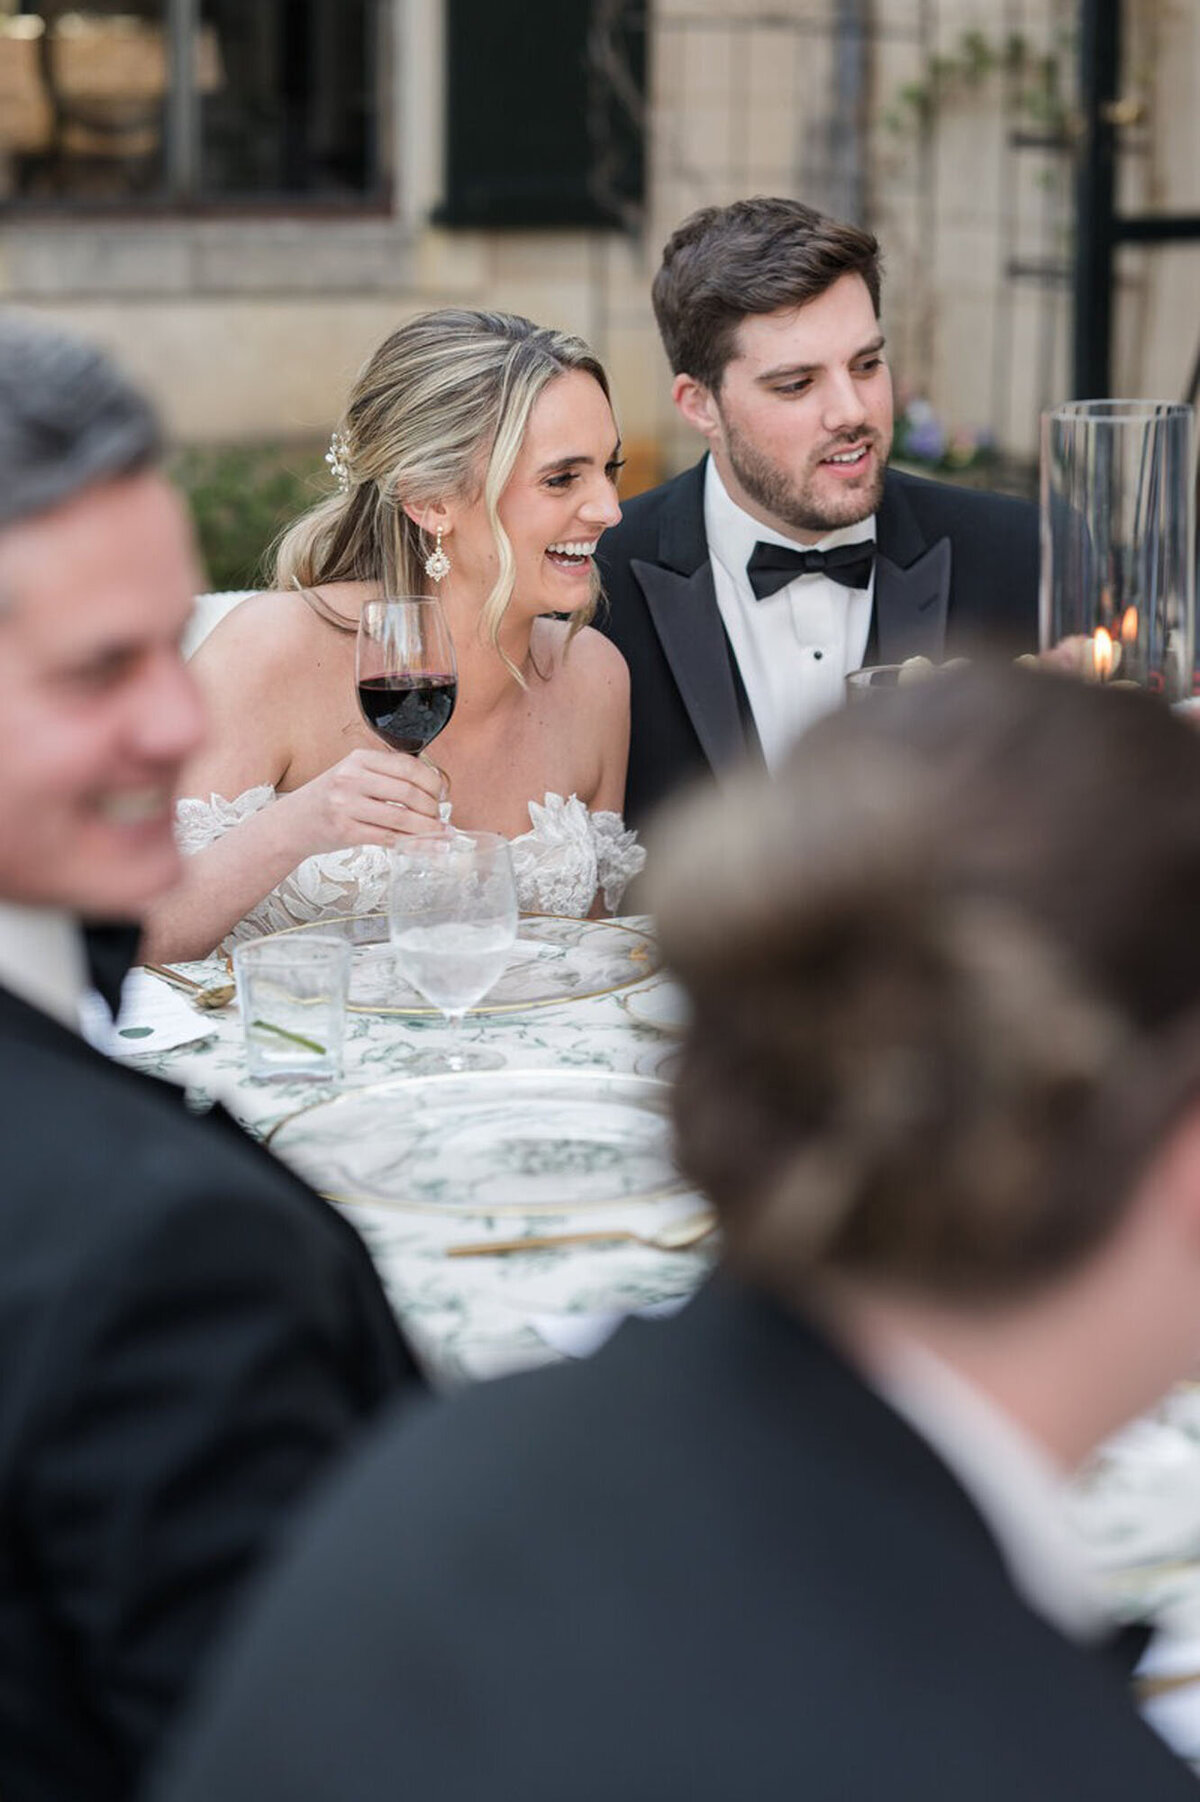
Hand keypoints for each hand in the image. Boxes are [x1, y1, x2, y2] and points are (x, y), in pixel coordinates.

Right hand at [279, 748, 450, 856]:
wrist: (292, 824)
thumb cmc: (329, 800)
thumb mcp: (352, 775)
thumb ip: (386, 776)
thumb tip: (434, 790)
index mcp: (358, 759)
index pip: (407, 766)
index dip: (432, 781)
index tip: (442, 793)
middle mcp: (351, 779)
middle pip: (408, 792)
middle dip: (432, 807)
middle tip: (439, 817)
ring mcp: (346, 806)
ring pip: (401, 818)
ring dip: (427, 829)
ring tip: (439, 833)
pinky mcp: (346, 831)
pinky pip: (389, 838)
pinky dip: (413, 844)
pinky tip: (427, 847)